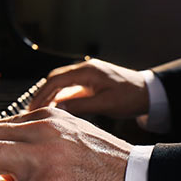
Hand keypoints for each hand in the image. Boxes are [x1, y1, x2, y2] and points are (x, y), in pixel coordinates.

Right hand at [28, 58, 148, 117]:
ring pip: (61, 84)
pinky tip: (54, 108)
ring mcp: (88, 75)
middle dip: (41, 94)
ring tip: (39, 111)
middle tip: (30, 110)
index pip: (56, 80)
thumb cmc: (131, 97)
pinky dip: (60, 97)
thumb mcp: (105, 104)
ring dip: (49, 96)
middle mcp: (86, 69)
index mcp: (88, 71)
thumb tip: (57, 109)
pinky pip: (70, 88)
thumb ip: (80, 106)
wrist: (150, 93)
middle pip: (55, 79)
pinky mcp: (91, 82)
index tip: (32, 107)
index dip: (41, 94)